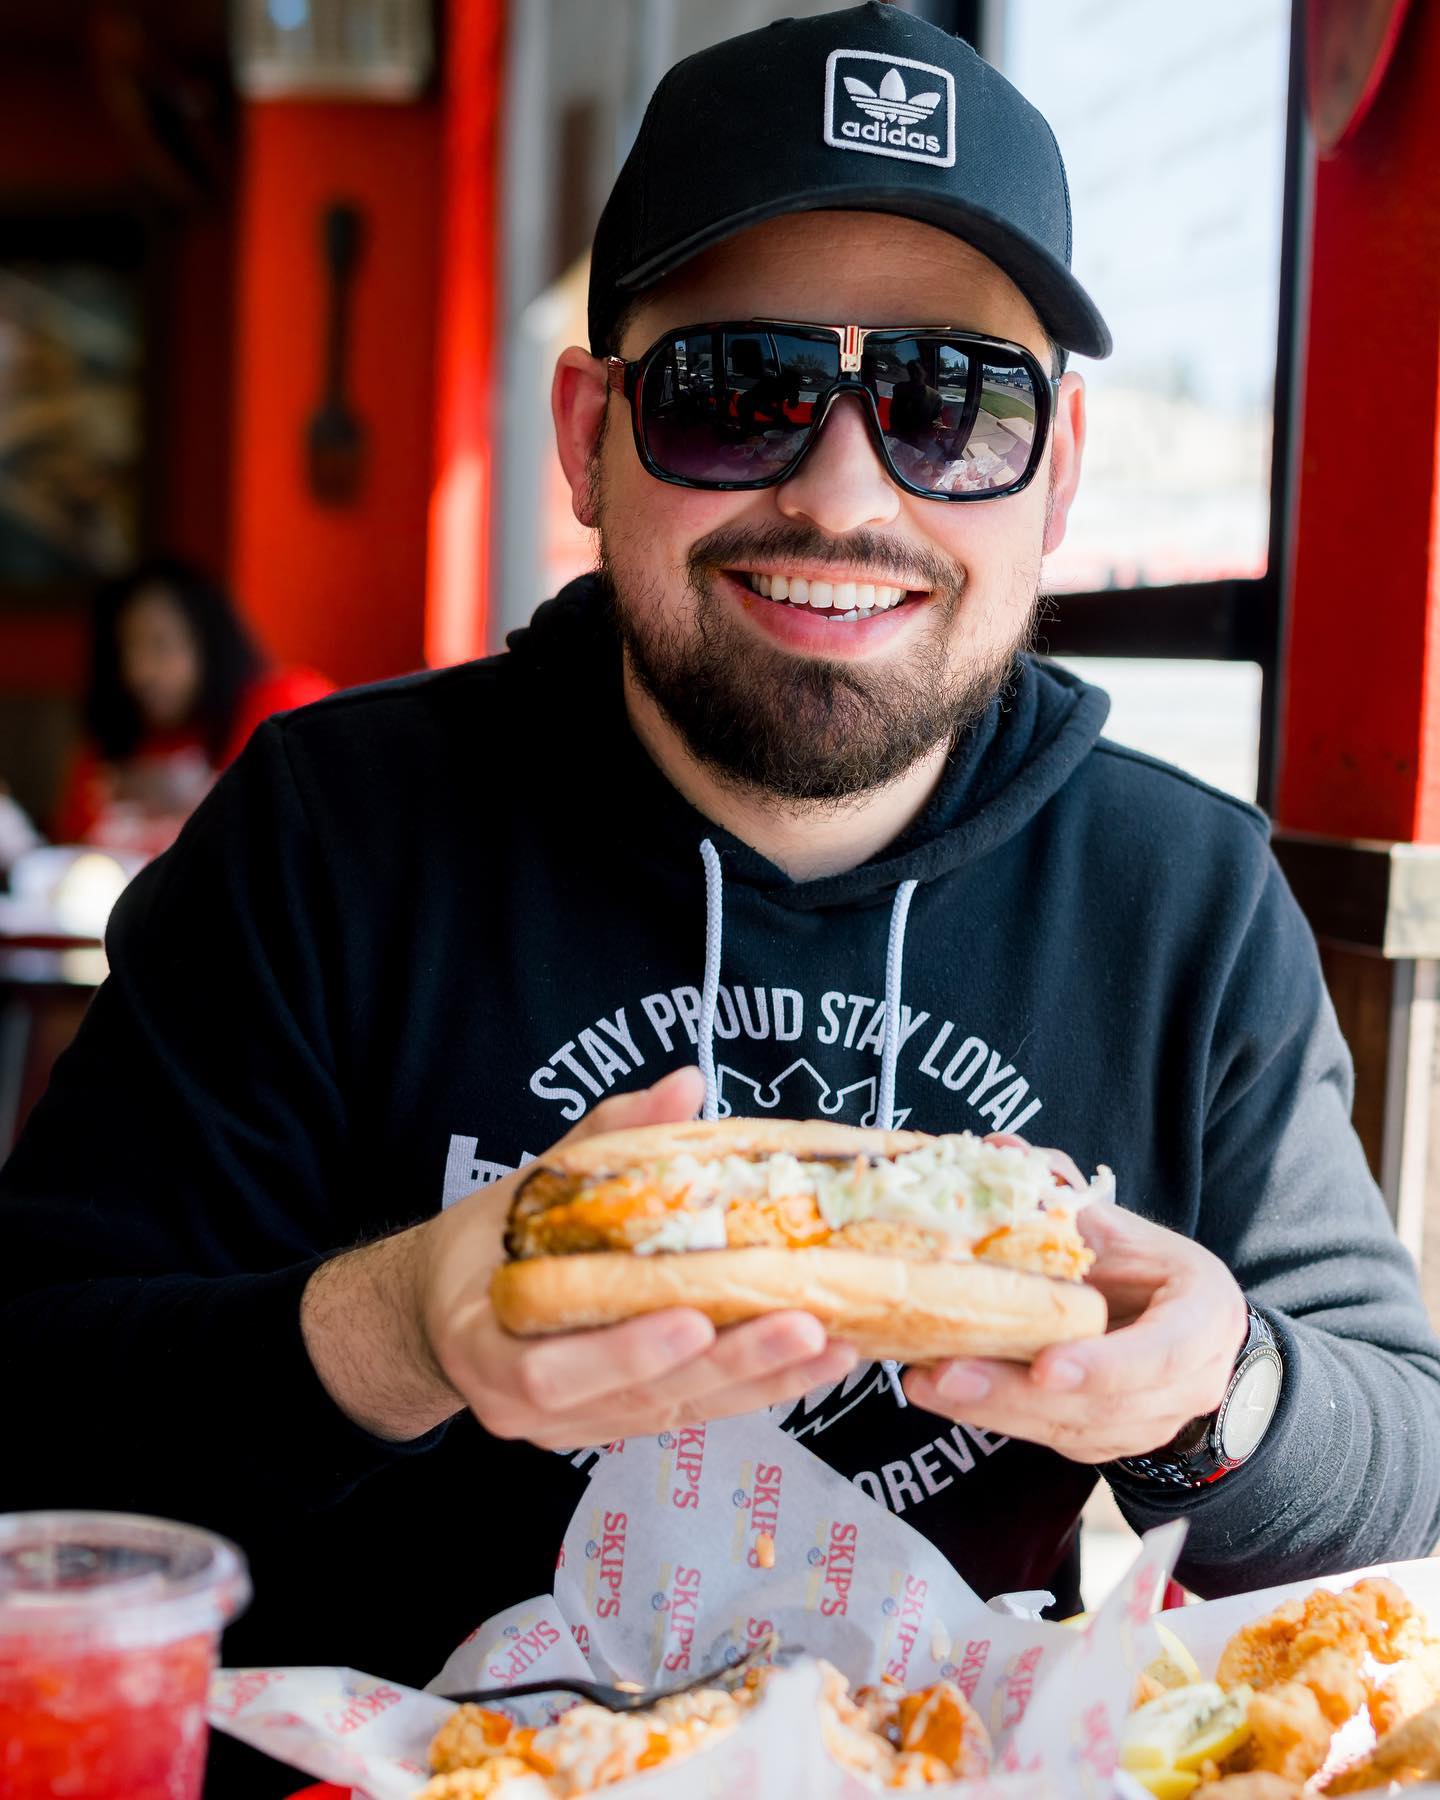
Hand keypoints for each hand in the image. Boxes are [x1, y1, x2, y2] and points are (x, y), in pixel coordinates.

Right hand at [416, 1067, 855, 1448]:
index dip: (623, 1351)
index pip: (549, 1370)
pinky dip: (754, 1387)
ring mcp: (573, 1428)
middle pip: (637, 1399)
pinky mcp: (613, 1428)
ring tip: (831, 1343)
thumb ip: (609, 1139)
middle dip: (726, 1364)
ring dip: (759, 1381)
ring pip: (675, 1412)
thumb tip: (687, 1084)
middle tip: (800, 1324)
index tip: (692, 1318)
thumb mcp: (527, 1182)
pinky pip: (689, 1413)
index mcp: (484, 1348)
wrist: (442, 1310)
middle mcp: (526, 1408)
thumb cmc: (485, 1242)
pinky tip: (814, 1361)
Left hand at [903, 1166, 1248, 1464]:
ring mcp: (1150, 1423)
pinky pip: (1052, 1439)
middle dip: (1019, 1394)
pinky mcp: (1109, 1443)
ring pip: (1072, 1430)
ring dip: (994, 1410)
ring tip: (926, 1382)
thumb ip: (1066, 1195)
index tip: (1046, 1367)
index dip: (1106, 1365)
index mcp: (1202, 1317)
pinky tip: (944, 1394)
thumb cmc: (1150, 1271)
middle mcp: (1188, 1383)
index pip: (1164, 1352)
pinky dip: (996, 1418)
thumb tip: (1002, 1148)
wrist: (1186, 1329)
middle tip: (947, 1374)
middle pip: (1104, 1405)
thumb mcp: (1123, 1228)